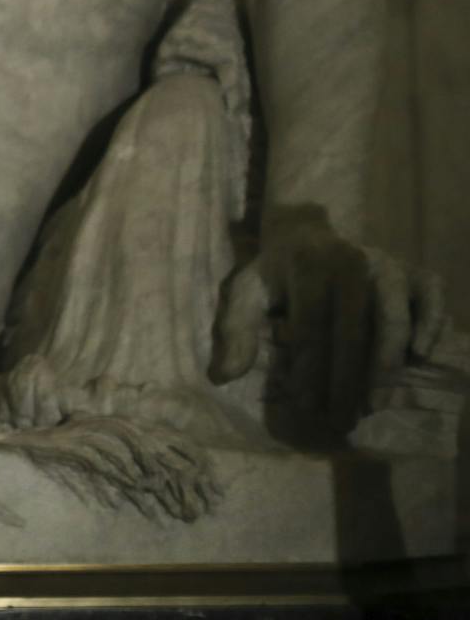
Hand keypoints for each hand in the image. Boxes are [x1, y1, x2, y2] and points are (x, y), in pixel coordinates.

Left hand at [210, 207, 446, 437]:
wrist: (309, 230)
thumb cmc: (277, 272)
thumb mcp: (246, 290)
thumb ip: (234, 330)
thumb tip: (221, 376)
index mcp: (308, 267)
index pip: (311, 330)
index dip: (309, 373)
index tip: (305, 407)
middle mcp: (352, 262)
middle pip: (352, 333)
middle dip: (345, 383)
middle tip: (339, 421)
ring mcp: (387, 265)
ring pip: (392, 321)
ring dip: (384, 367)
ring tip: (371, 404)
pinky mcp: (413, 270)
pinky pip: (430, 299)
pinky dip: (430, 326)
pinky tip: (418, 357)